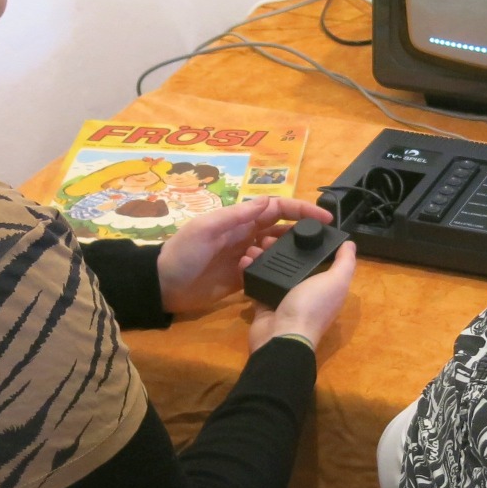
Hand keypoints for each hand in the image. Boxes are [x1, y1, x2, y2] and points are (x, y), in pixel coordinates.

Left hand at [155, 197, 332, 314]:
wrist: (163, 286)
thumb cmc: (182, 252)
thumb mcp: (206, 228)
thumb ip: (237, 216)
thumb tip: (269, 201)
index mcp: (238, 219)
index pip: (276, 208)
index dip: (301, 209)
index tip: (324, 216)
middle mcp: (245, 235)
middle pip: (282, 227)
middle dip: (303, 230)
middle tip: (324, 241)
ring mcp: (245, 256)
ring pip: (277, 249)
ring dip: (289, 252)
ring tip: (303, 260)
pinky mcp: (243, 278)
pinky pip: (266, 270)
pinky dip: (276, 271)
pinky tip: (286, 277)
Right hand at [250, 241, 356, 353]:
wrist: (280, 336)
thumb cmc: (311, 306)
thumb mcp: (335, 282)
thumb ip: (344, 263)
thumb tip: (350, 244)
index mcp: (325, 286)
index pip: (320, 260)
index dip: (311, 244)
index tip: (297, 227)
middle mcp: (306, 291)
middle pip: (294, 263)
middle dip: (282, 247)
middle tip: (268, 236)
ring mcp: (283, 298)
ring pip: (273, 271)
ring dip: (263, 257)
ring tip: (254, 245)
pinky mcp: (264, 303)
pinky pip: (257, 282)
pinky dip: (250, 271)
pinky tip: (244, 259)